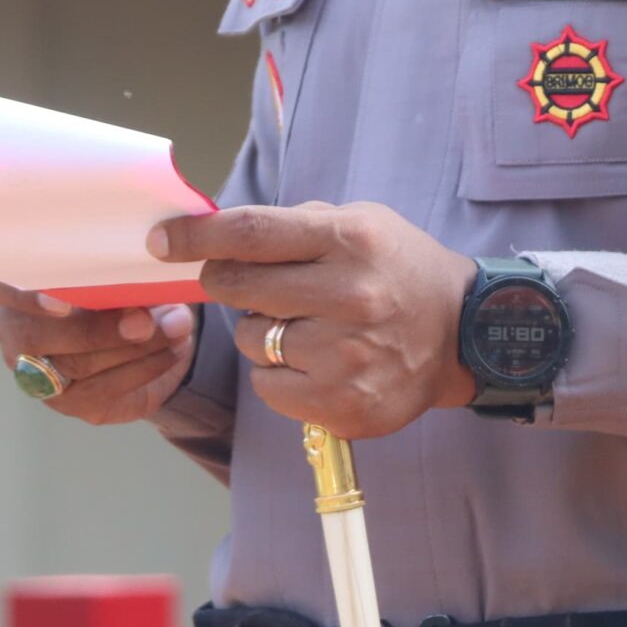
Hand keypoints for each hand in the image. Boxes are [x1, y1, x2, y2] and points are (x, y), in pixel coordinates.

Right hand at [0, 273, 197, 426]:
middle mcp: (9, 327)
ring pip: (71, 364)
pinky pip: (101, 390)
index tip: (62, 303)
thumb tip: (144, 267)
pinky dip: (143, 367)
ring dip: (130, 347)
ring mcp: (33, 370)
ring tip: (174, 327)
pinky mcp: (67, 401)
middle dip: (94, 328)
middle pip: (32, 336)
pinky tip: (171, 350)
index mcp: (7, 278)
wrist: (151, 330)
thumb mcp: (115, 260)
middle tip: (143, 320)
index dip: (18, 295)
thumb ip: (115, 263)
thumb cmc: (119, 278)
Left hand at [151, 201, 477, 439]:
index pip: (251, 233)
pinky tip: (311, 362)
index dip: (197, 236)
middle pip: (239, 286)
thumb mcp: (360, 222)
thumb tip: (217, 231)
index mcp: (349, 240)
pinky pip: (269, 387)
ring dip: (259, 332)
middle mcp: (349, 296)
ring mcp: (347, 356)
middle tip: (244, 282)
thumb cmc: (400, 269)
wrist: (466, 333)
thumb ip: (293, 225)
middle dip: (227, 281)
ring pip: (251, 341)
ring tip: (302, 325)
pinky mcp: (345, 404)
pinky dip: (277, 375)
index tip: (161, 240)